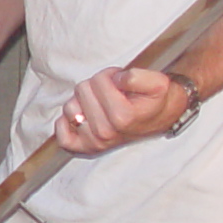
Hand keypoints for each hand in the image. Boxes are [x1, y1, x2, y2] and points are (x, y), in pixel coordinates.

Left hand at [54, 67, 184, 154]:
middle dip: (97, 86)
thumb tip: (115, 80)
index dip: (111, 75)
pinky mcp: (83, 148)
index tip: (121, 82)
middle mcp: (105, 133)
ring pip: (69, 107)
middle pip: (82, 90)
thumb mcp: (157, 82)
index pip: (98, 80)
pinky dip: (66, 122)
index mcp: (121, 117)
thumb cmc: (155, 100)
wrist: (160, 118)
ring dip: (83, 101)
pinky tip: (83, 115)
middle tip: (113, 93)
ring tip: (102, 104)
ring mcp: (93, 142)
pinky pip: (61, 134)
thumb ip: (136, 76)